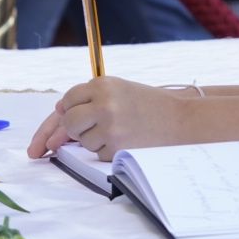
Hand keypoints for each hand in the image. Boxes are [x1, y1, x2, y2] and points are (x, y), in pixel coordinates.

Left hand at [26, 77, 185, 160]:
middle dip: (74, 128)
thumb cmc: (148, 104)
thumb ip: (89, 97)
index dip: (69, 109)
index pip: (69, 100)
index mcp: (103, 85)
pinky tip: (125, 139)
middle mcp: (104, 104)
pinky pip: (97, 153)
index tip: (75, 114)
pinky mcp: (116, 148)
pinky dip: (106, 150)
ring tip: (118, 129)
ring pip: (82, 140)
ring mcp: (110, 128)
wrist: (180, 119)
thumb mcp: (119, 90)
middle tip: (92, 126)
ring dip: (93, 140)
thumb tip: (58, 109)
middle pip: (69, 122)